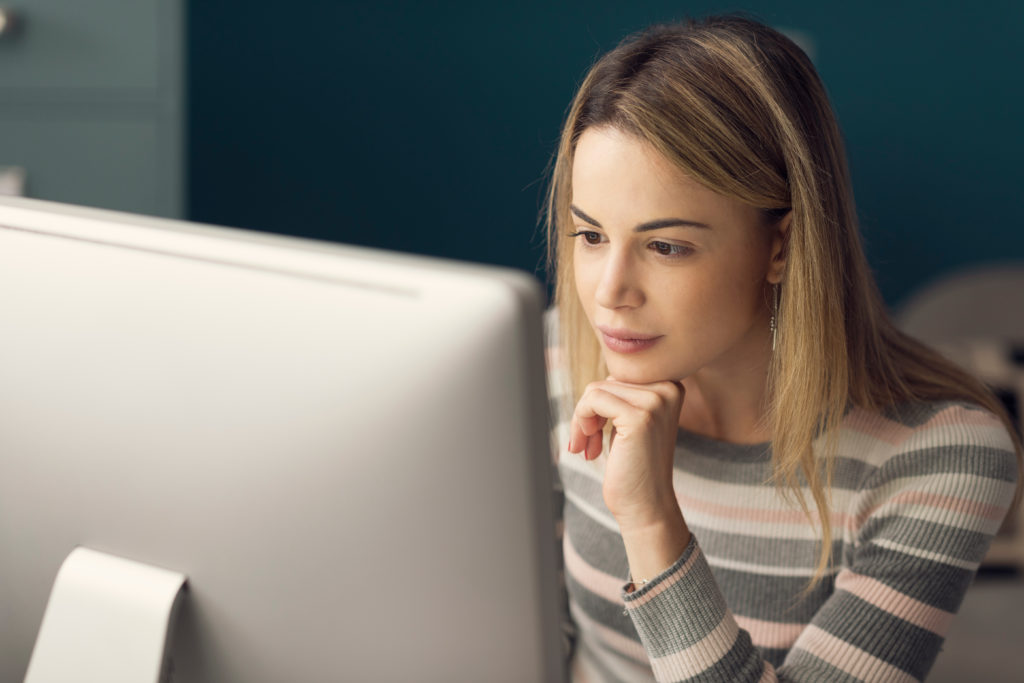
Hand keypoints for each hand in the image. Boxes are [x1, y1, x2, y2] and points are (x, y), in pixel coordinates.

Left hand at [567, 377, 684, 529]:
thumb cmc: (634, 467)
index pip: (618, 377)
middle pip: (605, 382)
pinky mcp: (640, 416)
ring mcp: (656, 401)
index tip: (595, 432)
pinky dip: (581, 423)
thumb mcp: (632, 422)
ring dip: (581, 421)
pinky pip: (592, 401)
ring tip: (587, 447)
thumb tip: (597, 379)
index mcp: (671, 387)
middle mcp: (669, 389)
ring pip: (595, 391)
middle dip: (589, 413)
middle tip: (587, 444)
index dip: (600, 405)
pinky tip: (588, 448)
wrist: (646, 507)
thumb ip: (623, 396)